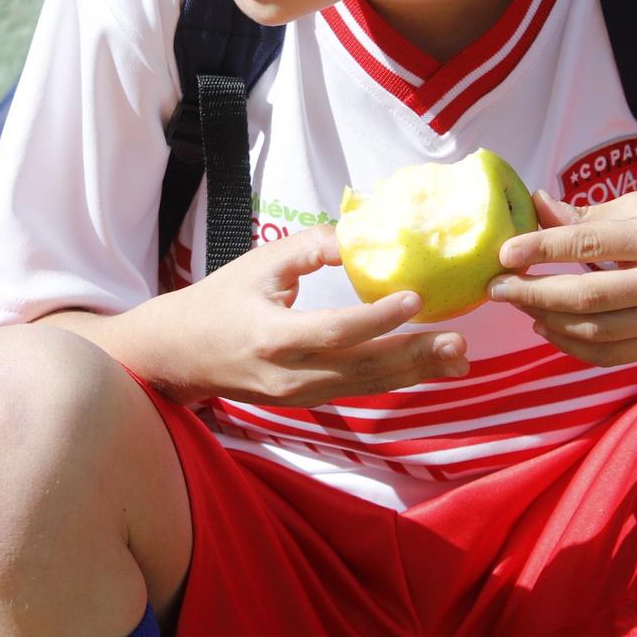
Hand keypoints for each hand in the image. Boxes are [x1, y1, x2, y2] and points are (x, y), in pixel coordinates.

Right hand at [120, 225, 469, 408]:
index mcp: (271, 336)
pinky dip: (393, 380)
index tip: (415, 298)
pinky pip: (356, 391)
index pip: (333, 331)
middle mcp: (288, 374)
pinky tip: (426, 369)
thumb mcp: (259, 265)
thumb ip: (310, 248)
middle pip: (361, 369)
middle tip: (458, 341)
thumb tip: (362, 234)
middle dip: (413, 356)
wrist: (178, 355)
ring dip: (414, 373)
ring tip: (457, 359)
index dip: (377, 318)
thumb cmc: (217, 301)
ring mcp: (297, 395)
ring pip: (365, 387)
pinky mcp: (304, 402)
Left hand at [488, 190, 636, 364]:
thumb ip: (593, 215)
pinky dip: (573, 346)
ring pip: (594, 331)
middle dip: (532, 292)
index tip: (504, 252)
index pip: (589, 245)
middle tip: (496, 287)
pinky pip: (611, 355)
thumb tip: (537, 207)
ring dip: (546, 320)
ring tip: (518, 303)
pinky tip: (547, 328)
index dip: (541, 249)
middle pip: (586, 297)